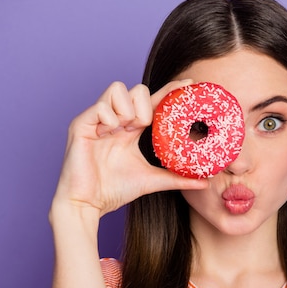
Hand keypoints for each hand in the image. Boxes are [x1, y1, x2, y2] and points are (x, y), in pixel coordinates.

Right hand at [52, 79, 207, 216]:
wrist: (89, 204)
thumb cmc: (115, 190)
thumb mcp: (152, 180)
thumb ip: (177, 178)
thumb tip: (205, 183)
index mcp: (131, 128)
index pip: (153, 102)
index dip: (170, 91)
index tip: (189, 83)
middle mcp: (116, 120)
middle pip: (137, 89)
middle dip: (145, 106)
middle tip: (141, 128)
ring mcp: (98, 120)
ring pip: (118, 89)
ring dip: (127, 110)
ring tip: (124, 131)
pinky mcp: (81, 124)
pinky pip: (101, 106)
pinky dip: (109, 119)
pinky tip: (107, 134)